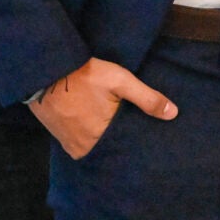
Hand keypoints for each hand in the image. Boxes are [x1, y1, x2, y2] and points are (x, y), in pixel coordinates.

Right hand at [27, 58, 175, 158]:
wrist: (46, 70)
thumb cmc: (86, 75)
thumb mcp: (121, 82)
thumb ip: (147, 99)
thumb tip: (173, 114)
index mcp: (100, 137)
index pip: (124, 148)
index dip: (135, 142)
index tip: (146, 139)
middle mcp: (84, 147)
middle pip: (109, 149)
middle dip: (121, 143)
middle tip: (134, 134)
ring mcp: (69, 143)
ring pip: (94, 147)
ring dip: (104, 140)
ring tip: (116, 130)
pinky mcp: (59, 137)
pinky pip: (80, 143)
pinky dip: (90, 137)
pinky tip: (97, 127)